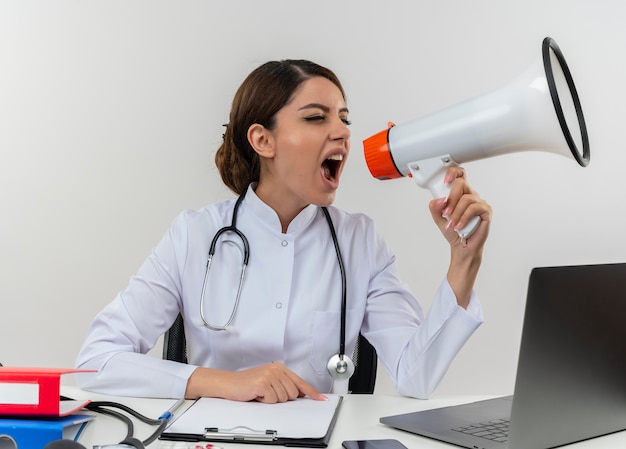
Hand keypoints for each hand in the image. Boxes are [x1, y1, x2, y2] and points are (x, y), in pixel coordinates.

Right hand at [185, 362, 326, 403]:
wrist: (228, 383)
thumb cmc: (247, 384)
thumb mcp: (269, 381)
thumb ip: (284, 385)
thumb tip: (301, 394)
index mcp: (280, 367)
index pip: (300, 382)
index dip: (311, 392)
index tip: (321, 399)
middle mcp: (276, 369)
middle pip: (293, 394)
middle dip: (281, 398)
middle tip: (267, 393)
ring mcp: (270, 375)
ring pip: (283, 398)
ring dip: (271, 400)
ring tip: (261, 393)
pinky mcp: (263, 382)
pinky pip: (272, 400)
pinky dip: (264, 401)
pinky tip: (256, 394)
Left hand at [428, 166, 491, 306]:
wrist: (462, 248)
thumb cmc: (453, 231)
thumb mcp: (439, 219)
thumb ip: (435, 209)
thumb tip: (438, 200)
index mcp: (460, 194)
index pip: (460, 176)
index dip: (453, 173)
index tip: (445, 180)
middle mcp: (471, 196)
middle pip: (462, 184)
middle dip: (451, 197)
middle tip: (445, 211)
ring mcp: (480, 203)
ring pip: (467, 198)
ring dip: (456, 212)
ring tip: (451, 224)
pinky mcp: (486, 212)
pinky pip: (474, 208)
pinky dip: (464, 217)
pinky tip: (459, 226)